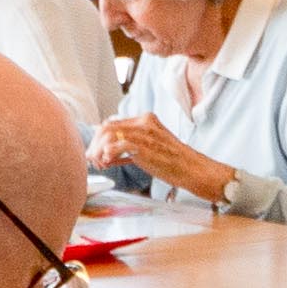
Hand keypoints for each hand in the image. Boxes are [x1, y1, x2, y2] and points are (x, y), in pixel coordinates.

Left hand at [92, 114, 223, 199]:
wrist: (192, 168)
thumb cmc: (172, 161)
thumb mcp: (150, 146)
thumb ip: (131, 144)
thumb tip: (106, 152)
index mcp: (145, 119)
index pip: (112, 123)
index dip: (99, 139)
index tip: (97, 155)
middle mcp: (143, 122)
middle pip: (106, 127)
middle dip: (95, 145)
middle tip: (94, 161)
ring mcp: (144, 133)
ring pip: (108, 134)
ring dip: (99, 151)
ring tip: (100, 164)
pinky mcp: (143, 146)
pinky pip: (115, 146)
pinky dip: (107, 155)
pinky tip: (108, 164)